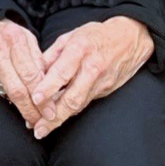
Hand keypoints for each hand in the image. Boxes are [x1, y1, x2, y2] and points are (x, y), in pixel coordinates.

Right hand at [0, 18, 46, 129]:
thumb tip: (50, 89)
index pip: (30, 74)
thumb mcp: (30, 42)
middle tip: (43, 120)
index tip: (51, 111)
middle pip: (18, 88)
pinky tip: (23, 110)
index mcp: (15, 39)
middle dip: (32, 108)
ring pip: (8, 92)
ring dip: (23, 109)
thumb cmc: (15, 38)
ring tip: (34, 119)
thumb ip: (40, 62)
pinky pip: (0, 91)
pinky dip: (13, 102)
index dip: (42, 96)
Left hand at [29, 17, 153, 137]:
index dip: (48, 87)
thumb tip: (33, 72)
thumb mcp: (70, 36)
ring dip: (59, 119)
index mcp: (80, 48)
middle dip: (53, 116)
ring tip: (42, 129)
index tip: (34, 99)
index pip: (62, 72)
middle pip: (72, 97)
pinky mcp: (106, 90)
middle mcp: (92, 68)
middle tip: (37, 129)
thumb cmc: (95, 35)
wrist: (131, 39)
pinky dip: (70, 112)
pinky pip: (84, 103)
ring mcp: (101, 82)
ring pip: (78, 104)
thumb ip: (51, 54)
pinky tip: (57, 119)